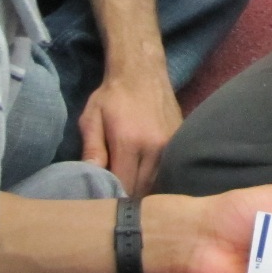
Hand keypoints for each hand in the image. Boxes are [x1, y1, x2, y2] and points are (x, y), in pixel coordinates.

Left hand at [79, 68, 182, 195]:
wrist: (143, 71)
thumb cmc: (112, 95)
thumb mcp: (91, 119)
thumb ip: (92, 150)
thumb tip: (90, 179)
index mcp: (130, 141)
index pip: (124, 185)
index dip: (112, 197)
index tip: (101, 201)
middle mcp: (155, 147)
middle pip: (142, 189)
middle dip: (126, 197)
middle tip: (112, 197)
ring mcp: (172, 146)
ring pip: (156, 183)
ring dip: (141, 189)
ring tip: (126, 187)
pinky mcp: (180, 143)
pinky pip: (166, 171)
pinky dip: (153, 178)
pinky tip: (141, 174)